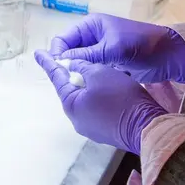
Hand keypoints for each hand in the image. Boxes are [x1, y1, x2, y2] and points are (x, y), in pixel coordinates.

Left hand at [35, 51, 166, 154]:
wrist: (146, 126)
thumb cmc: (120, 97)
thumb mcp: (100, 73)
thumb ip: (82, 66)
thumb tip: (71, 65)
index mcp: (71, 105)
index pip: (57, 78)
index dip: (49, 62)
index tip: (38, 53)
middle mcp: (77, 119)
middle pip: (71, 90)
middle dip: (71, 74)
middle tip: (70, 58)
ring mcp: (90, 128)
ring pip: (85, 99)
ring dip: (88, 85)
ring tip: (95, 71)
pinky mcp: (104, 131)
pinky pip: (97, 108)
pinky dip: (98, 96)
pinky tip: (108, 88)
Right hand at [49, 14, 184, 83]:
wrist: (168, 55)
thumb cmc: (140, 45)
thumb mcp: (111, 49)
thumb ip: (86, 56)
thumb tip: (60, 62)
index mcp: (90, 25)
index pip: (63, 39)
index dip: (58, 53)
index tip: (58, 71)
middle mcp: (93, 36)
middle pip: (70, 52)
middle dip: (67, 65)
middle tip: (67, 82)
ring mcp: (101, 50)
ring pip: (80, 63)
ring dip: (78, 73)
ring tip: (77, 87)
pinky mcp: (109, 63)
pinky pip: (92, 70)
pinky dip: (90, 77)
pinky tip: (89, 88)